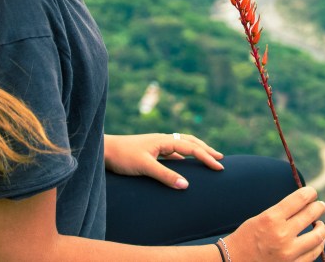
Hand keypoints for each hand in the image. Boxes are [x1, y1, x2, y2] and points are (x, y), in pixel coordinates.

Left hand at [103, 133, 223, 188]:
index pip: (192, 147)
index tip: (220, 167)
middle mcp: (163, 140)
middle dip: (206, 150)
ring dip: (197, 151)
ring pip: (183, 145)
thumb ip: (165, 176)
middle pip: (190, 142)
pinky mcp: (151, 152)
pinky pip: (173, 153)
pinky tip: (185, 164)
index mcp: (164, 141)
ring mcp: (157, 145)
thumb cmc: (122, 156)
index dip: (207, 157)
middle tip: (221, 158)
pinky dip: (184, 157)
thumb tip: (186, 185)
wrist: (103, 151)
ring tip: (208, 157)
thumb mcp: (144, 167)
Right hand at [223, 186, 324, 261]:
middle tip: (321, 205)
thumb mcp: (261, 218)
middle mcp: (282, 234)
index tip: (313, 193)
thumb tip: (303, 204)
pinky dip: (318, 246)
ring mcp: (288, 253)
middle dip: (319, 207)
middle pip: (311, 215)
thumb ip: (282, 212)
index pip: (299, 199)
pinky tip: (318, 241)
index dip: (310, 193)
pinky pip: (312, 254)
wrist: (234, 261)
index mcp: (271, 218)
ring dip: (322, 228)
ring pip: (317, 237)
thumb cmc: (246, 238)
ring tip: (320, 225)